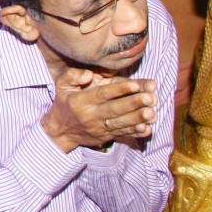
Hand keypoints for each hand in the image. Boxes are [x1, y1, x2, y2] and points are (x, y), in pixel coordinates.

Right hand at [41, 68, 158, 152]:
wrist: (60, 132)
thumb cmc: (64, 103)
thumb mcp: (62, 86)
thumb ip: (73, 75)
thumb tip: (88, 74)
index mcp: (81, 101)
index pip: (102, 94)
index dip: (119, 89)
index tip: (135, 84)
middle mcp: (91, 115)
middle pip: (114, 109)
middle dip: (133, 103)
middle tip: (150, 97)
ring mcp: (99, 128)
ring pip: (120, 124)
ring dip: (138, 119)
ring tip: (152, 112)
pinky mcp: (106, 137)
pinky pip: (122, 135)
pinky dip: (135, 132)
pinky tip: (147, 128)